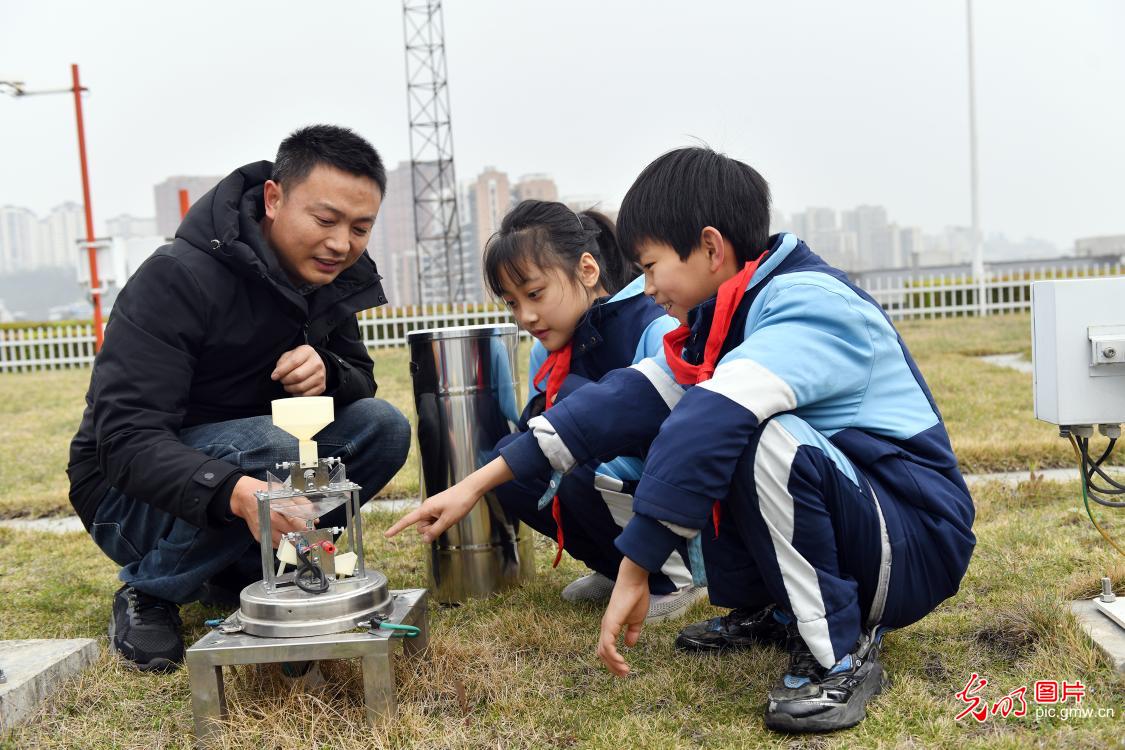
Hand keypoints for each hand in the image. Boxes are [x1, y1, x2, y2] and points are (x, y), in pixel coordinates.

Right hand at [229, 476, 308, 547]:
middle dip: (302, 534)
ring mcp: (265, 529)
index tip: (312, 527)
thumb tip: (314, 516)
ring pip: (284, 541)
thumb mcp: (285, 492)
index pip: (295, 520)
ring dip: (294, 540)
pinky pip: (276, 544)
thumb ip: (301, 503)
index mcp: (278, 506)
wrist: (244, 498)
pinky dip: (283, 542)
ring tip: (299, 536)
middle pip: (291, 532)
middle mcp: (270, 519)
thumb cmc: (266, 493)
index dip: (305, 525)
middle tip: (308, 532)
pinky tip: (286, 536)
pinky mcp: (260, 536)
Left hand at [272, 345, 326, 395]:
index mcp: (308, 352)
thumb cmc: (299, 360)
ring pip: (301, 387)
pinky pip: (305, 395)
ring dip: (290, 388)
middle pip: (297, 376)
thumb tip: (276, 375)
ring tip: (288, 384)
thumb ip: (282, 363)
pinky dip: (297, 394)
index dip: (281, 371)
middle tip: (282, 380)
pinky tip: (295, 389)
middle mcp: (317, 363)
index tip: (274, 376)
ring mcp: (321, 376)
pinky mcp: (322, 386)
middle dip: (285, 380)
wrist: (315, 364)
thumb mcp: (289, 355)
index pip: (293, 362)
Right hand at [383, 481, 480, 542]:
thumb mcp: (448, 520)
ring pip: (429, 525)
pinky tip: (451, 516)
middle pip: (421, 527)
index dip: (397, 528)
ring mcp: (433, 508)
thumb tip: (424, 540)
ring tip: (450, 518)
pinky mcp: (439, 508)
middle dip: (430, 530)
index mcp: (425, 509)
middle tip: (445, 522)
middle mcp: (427, 508)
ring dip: (437, 526)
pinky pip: (436, 520)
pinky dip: (441, 522)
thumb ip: (435, 531)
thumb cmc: (460, 502)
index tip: (386, 535)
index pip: (407, 520)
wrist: (471, 489)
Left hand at [597, 557, 650, 676]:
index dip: (614, 661)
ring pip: (603, 651)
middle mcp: (606, 628)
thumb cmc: (636, 598)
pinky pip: (607, 645)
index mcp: (611, 627)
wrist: (635, 583)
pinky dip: (613, 656)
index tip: (625, 670)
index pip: (607, 649)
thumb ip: (632, 633)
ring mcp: (606, 626)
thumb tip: (629, 645)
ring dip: (613, 664)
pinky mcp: (610, 624)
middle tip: (624, 675)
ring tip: (625, 671)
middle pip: (602, 653)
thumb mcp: (636, 620)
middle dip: (612, 666)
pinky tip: (621, 661)